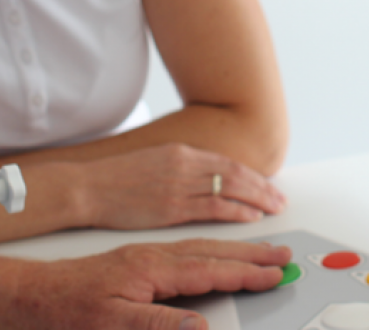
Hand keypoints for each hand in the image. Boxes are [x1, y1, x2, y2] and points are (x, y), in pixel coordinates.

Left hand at [3, 239, 290, 329]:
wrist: (33, 295)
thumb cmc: (67, 309)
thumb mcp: (112, 326)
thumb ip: (158, 325)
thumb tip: (202, 328)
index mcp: (150, 268)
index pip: (209, 269)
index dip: (245, 272)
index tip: (274, 274)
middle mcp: (152, 256)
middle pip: (212, 252)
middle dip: (251, 254)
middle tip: (283, 256)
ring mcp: (146, 256)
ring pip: (201, 248)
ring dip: (235, 249)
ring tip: (263, 252)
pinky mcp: (138, 261)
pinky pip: (187, 249)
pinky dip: (212, 249)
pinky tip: (217, 255)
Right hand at [70, 143, 287, 229]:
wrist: (88, 186)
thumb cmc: (117, 178)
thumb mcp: (154, 161)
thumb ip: (181, 167)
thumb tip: (205, 176)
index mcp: (180, 152)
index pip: (227, 162)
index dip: (252, 174)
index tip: (267, 184)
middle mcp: (184, 164)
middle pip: (235, 174)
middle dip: (261, 187)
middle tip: (279, 199)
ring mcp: (179, 185)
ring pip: (229, 189)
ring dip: (256, 199)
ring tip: (273, 208)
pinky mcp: (171, 207)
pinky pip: (213, 208)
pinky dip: (236, 211)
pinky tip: (250, 217)